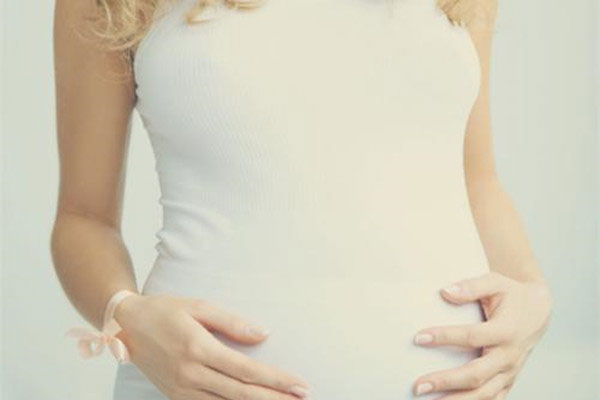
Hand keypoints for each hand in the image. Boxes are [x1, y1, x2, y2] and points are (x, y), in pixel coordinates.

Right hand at [113, 293, 310, 399]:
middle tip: (302, 399)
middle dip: (274, 399)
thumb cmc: (165, 310)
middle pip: (241, 394)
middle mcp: (190, 374)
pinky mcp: (174, 396)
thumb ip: (232, 323)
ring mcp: (181, 389)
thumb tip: (264, 335)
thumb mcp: (199, 306)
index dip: (276, 380)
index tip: (300, 385)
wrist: (126, 325)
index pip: (246, 370)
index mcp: (198, 348)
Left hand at [411, 271, 552, 398]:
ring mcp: (510, 371)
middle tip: (418, 385)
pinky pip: (493, 399)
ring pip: (484, 394)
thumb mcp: (495, 282)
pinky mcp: (508, 380)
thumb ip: (471, 286)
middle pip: (476, 374)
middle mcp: (509, 355)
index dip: (445, 337)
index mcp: (506, 330)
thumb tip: (445, 292)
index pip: (472, 336)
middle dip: (446, 381)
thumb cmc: (511, 294)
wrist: (537, 311)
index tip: (418, 338)